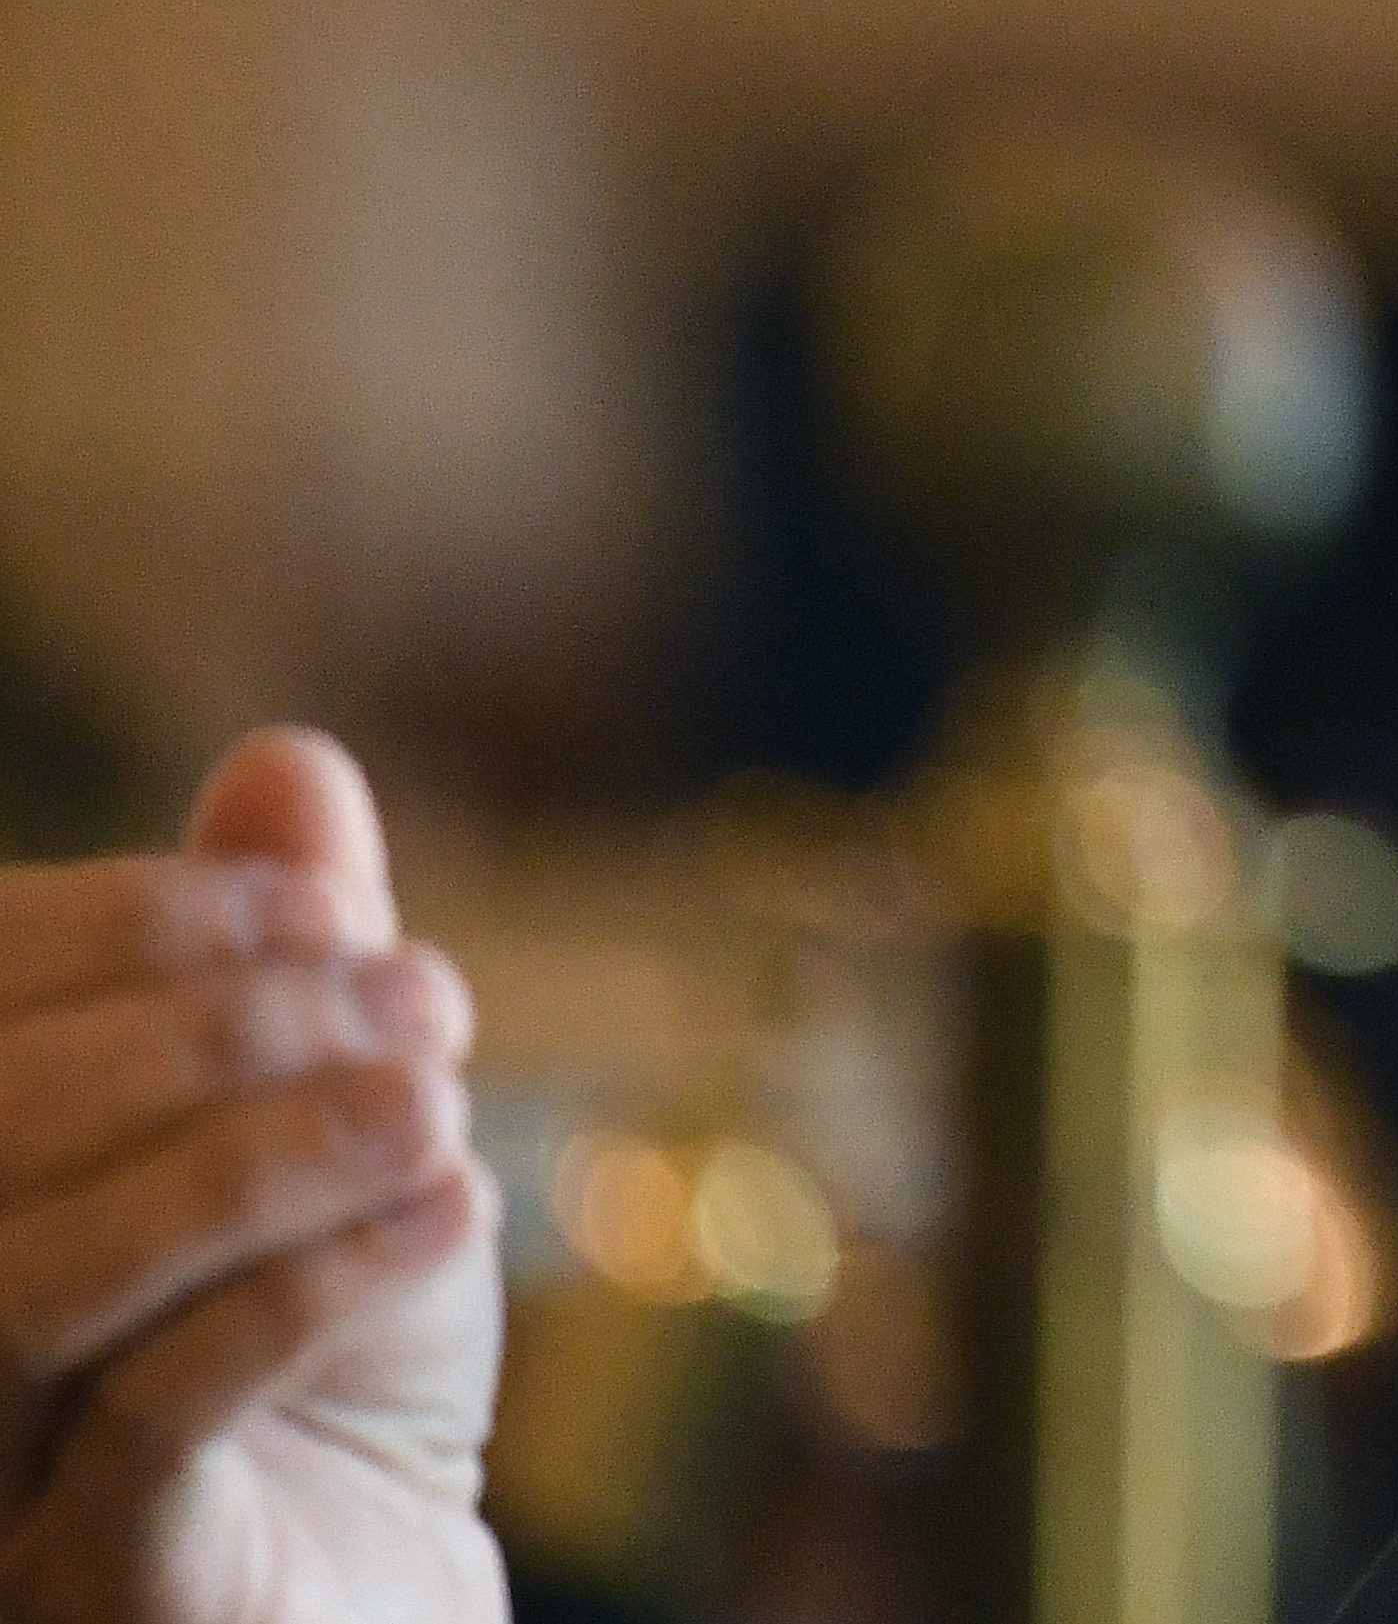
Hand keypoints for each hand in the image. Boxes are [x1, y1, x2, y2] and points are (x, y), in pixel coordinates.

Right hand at [0, 733, 505, 1623]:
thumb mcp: (329, 1136)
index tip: (335, 912)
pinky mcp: (88, 1593)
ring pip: (35, 1278)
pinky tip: (452, 1211)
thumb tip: (284, 761)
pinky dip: (310, 1284)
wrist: (376, 1589)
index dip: (129, 925)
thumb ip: (287, 962)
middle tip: (429, 1000)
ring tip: (436, 1103)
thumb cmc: (329, 1360)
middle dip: (221, 1030)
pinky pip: (153, 1420)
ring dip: (260, 1151)